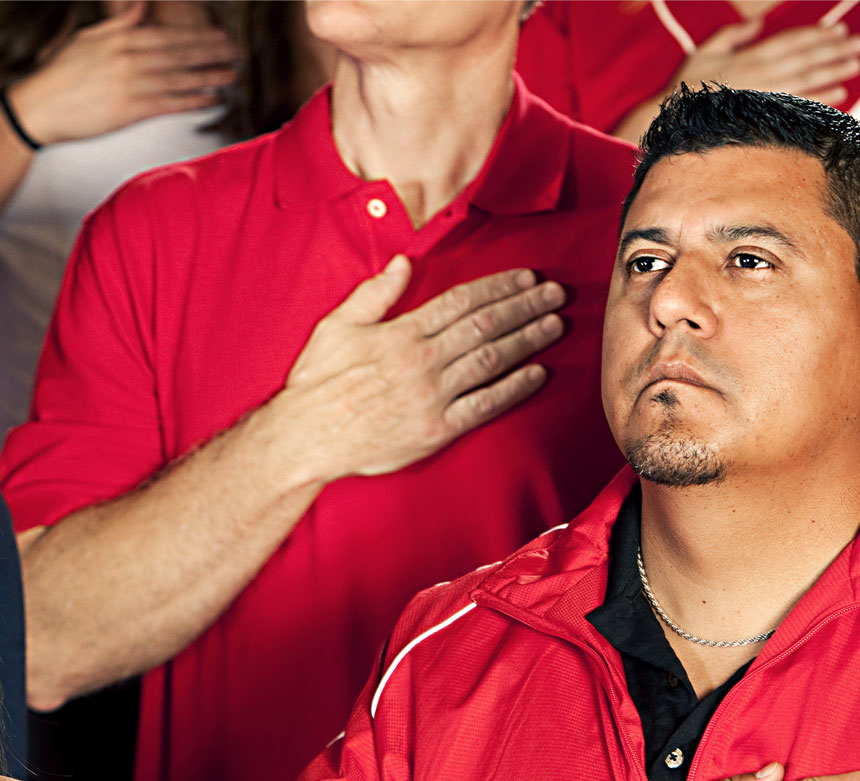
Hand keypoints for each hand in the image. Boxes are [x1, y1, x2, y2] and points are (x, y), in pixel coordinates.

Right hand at [7, 2, 239, 144]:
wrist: (38, 108)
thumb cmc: (60, 74)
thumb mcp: (88, 39)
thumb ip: (120, 23)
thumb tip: (142, 7)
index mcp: (121, 40)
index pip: (170, 36)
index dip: (199, 36)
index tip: (221, 36)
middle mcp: (130, 60)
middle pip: (181, 55)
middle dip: (213, 54)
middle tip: (238, 54)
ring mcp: (131, 86)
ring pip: (180, 79)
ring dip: (210, 77)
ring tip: (232, 76)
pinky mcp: (129, 112)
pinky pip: (169, 104)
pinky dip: (192, 101)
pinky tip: (211, 99)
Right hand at [261, 257, 566, 484]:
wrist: (304, 438)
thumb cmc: (316, 383)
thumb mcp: (336, 327)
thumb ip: (373, 294)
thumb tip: (402, 263)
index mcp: (400, 332)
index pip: (461, 300)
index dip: (500, 286)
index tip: (527, 277)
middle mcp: (421, 361)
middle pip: (485, 325)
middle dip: (525, 306)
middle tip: (555, 293)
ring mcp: (431, 396)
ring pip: (492, 360)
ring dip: (528, 339)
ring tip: (555, 324)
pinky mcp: (435, 429)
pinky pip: (484, 405)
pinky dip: (514, 388)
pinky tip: (537, 373)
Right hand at [675, 19, 859, 107]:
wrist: (674, 125)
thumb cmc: (686, 89)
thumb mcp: (703, 52)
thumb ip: (732, 35)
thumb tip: (757, 25)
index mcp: (749, 57)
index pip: (791, 42)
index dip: (817, 35)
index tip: (839, 30)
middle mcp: (761, 76)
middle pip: (805, 59)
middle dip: (834, 50)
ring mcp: (764, 99)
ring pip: (806, 81)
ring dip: (833, 72)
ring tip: (856, 65)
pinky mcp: (764, 118)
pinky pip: (797, 107)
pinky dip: (820, 100)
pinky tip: (839, 94)